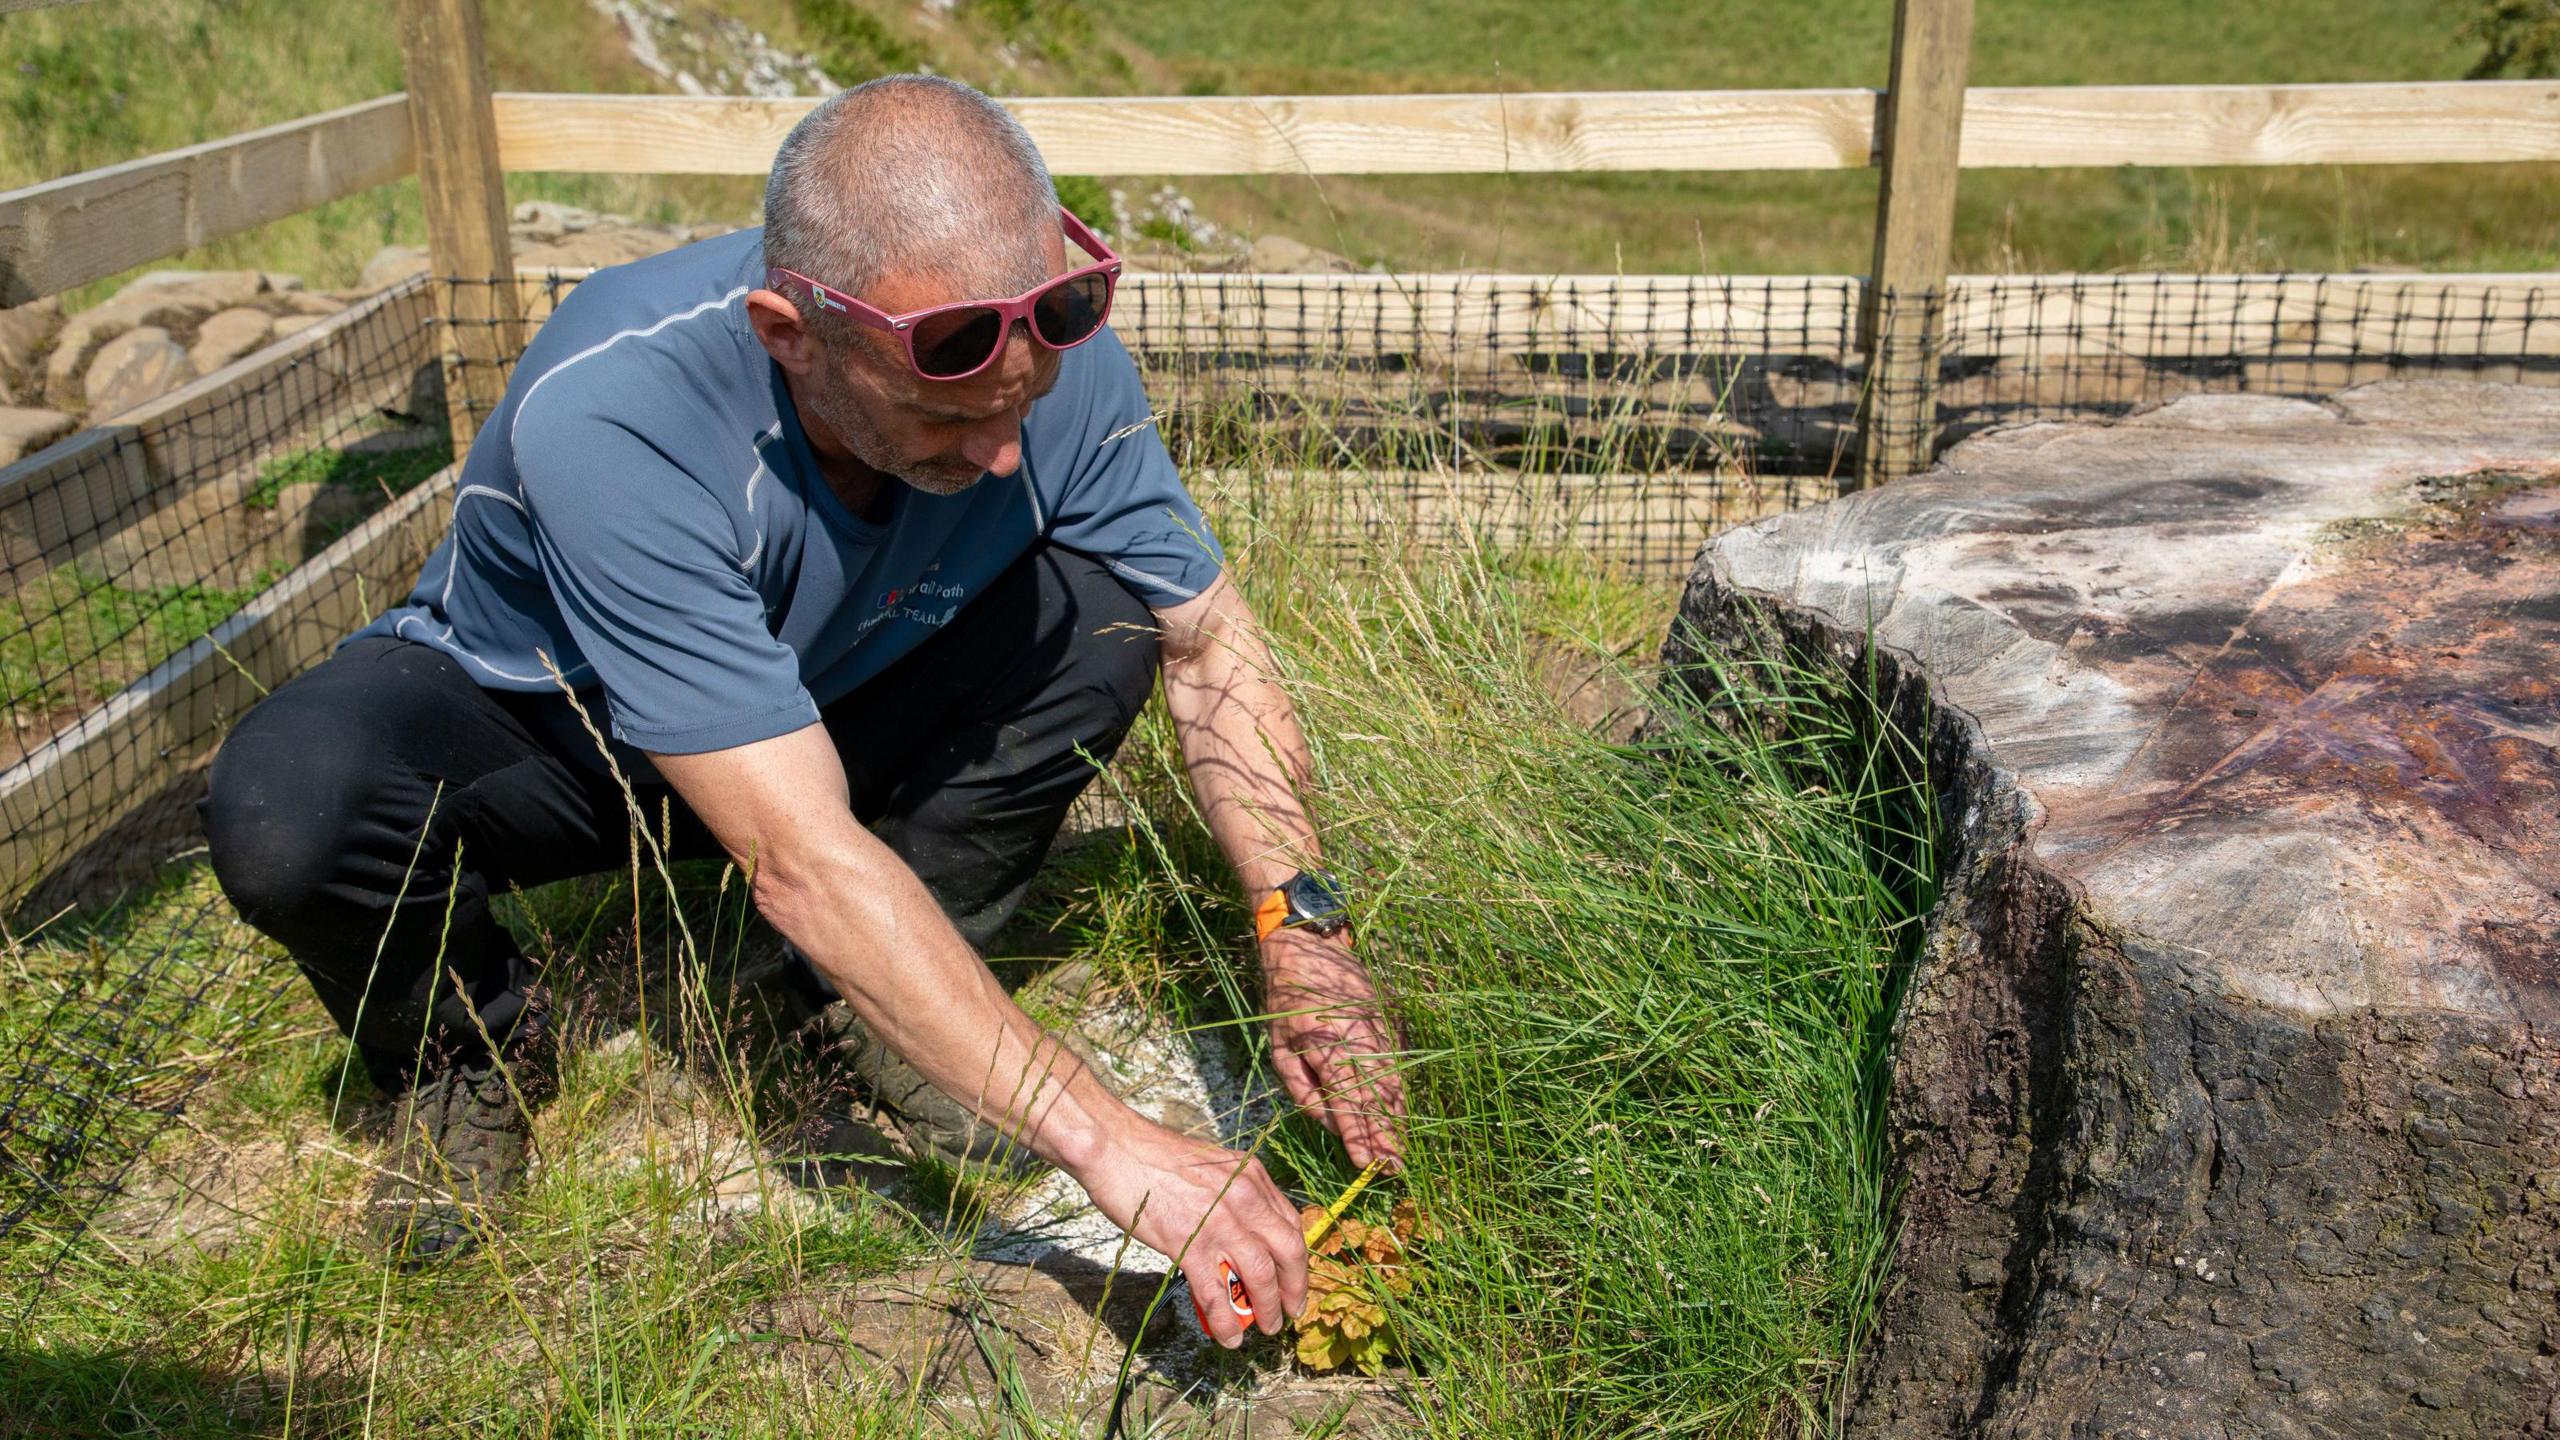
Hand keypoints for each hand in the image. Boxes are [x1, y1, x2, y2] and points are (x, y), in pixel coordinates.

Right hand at [1071, 1120, 1308, 1347]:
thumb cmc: (1154, 1157)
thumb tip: (1241, 1229)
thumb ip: (1233, 1194)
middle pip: (1289, 1251)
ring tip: (1267, 1328)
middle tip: (1291, 1310)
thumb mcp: (1212, 1165)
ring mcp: (1219, 1221)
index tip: (1294, 1277)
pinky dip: (1226, 1321)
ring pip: (1261, 1275)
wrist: (1116, 1149)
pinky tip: (1228, 1337)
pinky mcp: (1188, 1244)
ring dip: (1269, 1309)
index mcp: (1250, 1175)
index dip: (1297, 1257)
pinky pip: (1216, 1293)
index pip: (1290, 1222)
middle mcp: (1244, 1197)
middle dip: (1295, 1287)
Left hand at [1262, 929, 1406, 1169]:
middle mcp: (1357, 1040)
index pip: (1346, 1101)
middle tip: (1394, 1170)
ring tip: (1400, 1151)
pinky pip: (1396, 1066)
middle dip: (1385, 1136)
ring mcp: (1377, 1030)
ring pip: (1391, 1083)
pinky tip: (1401, 1116)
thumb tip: (1329, 1124)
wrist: (1310, 948)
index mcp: (1325, 1046)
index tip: (1367, 1164)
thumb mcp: (1278, 1047)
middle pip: (1375, 1098)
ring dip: (1396, 1119)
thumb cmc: (1285, 1002)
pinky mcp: (1388, 1022)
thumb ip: (1303, 1089)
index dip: (1358, 1136)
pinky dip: (1399, 1093)